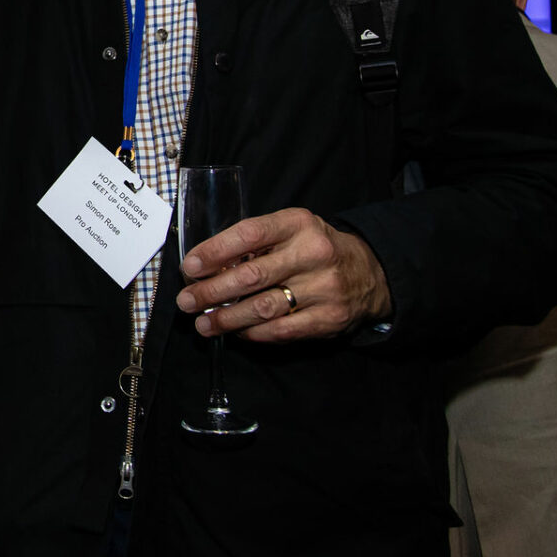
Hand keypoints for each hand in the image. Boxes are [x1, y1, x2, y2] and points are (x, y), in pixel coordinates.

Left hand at [175, 207, 392, 341]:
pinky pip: (281, 330)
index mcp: (298, 223)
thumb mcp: (291, 230)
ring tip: (203, 323)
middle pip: (252, 275)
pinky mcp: (329, 319)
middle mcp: (313, 253)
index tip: (190, 267)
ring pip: (263, 307)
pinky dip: (252, 333)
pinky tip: (234, 332)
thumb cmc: (314, 249)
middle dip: (212, 291)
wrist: (369, 273)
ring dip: (227, 318)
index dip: (215, 251)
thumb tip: (206, 266)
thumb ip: (256, 243)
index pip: (249, 234)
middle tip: (187, 301)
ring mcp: (323, 288)